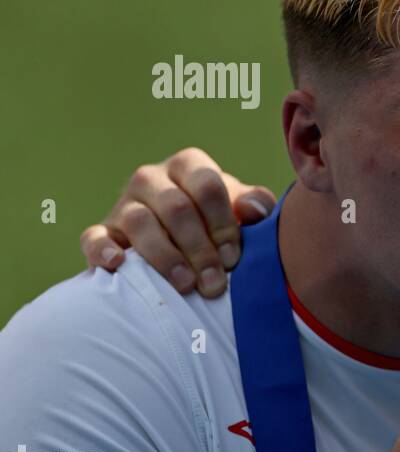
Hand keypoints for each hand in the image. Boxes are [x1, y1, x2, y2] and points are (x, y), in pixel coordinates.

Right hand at [79, 147, 275, 297]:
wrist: (178, 238)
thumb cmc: (215, 220)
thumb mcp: (238, 208)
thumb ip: (254, 204)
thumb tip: (254, 211)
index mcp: (187, 166)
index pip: (207, 186)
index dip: (223, 224)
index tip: (234, 258)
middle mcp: (151, 178)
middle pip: (176, 207)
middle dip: (199, 249)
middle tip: (214, 284)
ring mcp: (123, 203)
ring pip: (139, 222)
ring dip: (165, 257)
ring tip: (185, 285)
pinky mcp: (102, 230)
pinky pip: (93, 236)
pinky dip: (102, 249)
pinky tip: (119, 264)